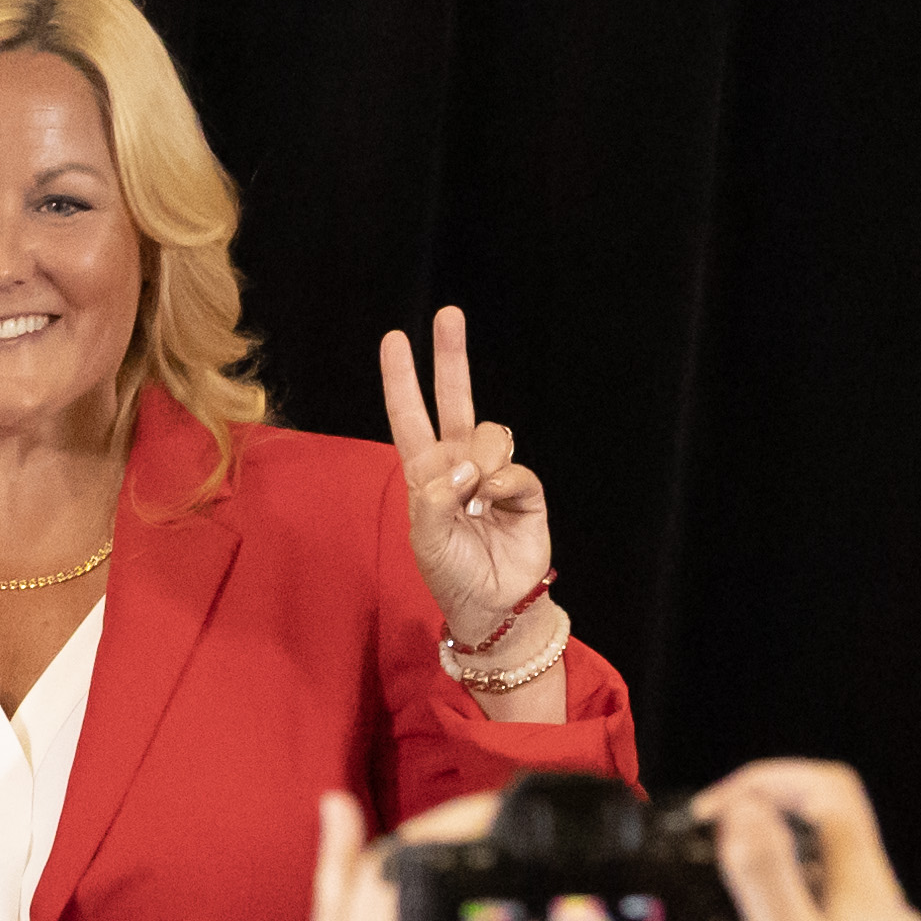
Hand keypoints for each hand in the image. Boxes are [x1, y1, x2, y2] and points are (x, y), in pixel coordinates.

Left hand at [377, 305, 554, 643]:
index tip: (395, 338)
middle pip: (455, 399)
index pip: (410, 416)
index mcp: (426, 471)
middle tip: (448, 315)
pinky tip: (499, 505)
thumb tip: (464, 464)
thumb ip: (435, 498)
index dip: (402, 379)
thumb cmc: (451, 572)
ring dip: (482, 461)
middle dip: (451, 358)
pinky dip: (505, 484)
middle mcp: (458, 464)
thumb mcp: (425, 539)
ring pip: (490, 434)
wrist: (493, 604)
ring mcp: (493, 473)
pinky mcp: (525, 489)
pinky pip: (515, 469)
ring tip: (477, 499)